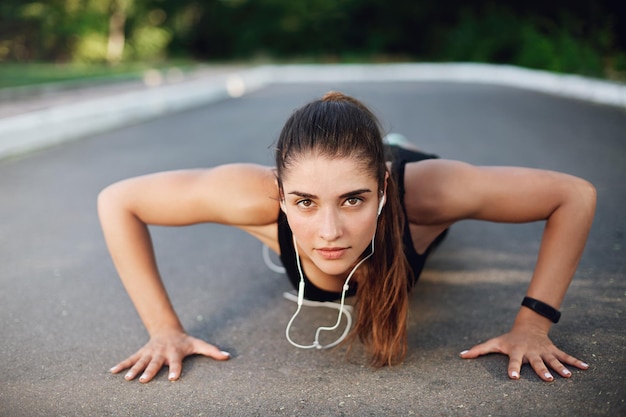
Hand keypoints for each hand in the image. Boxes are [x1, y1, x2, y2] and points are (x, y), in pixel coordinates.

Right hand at [109, 329, 230, 382]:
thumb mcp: (198, 344)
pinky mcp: (141, 353)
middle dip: (150, 371)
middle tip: (144, 380)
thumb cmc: (185, 341)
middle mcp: (161, 353)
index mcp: (175, 352)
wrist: (168, 330)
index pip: (176, 362)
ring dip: (134, 369)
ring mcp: (150, 353)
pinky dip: (121, 365)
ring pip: (141, 361)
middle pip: (156, 363)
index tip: (173, 378)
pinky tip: (112, 372)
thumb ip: (212, 351)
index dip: (176, 369)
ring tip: (128, 379)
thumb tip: (228, 356)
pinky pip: (130, 359)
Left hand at [459, 322, 588, 380]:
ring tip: (567, 376)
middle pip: (536, 362)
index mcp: (516, 351)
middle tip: (547, 379)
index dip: (513, 369)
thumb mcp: (494, 342)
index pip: (513, 361)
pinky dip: (576, 362)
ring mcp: (543, 351)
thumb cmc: (509, 339)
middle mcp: (531, 352)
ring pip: (552, 360)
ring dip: (560, 368)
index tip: (514, 377)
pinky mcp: (553, 350)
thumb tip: (460, 356)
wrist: (528, 326)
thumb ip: (478, 350)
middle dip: (541, 370)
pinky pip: (565, 356)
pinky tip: (586, 368)